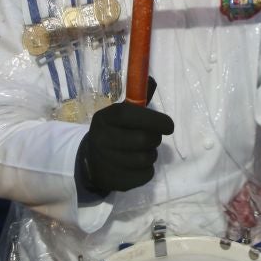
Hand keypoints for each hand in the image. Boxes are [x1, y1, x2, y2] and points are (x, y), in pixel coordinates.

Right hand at [75, 81, 173, 195]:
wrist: (91, 159)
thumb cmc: (113, 131)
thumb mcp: (121, 113)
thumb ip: (138, 99)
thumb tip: (151, 79)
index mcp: (105, 118)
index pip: (131, 116)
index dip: (155, 120)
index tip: (169, 126)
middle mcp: (102, 139)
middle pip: (143, 140)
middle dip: (155, 139)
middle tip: (153, 138)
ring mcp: (106, 161)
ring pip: (145, 159)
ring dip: (151, 155)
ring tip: (144, 151)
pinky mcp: (115, 181)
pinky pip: (145, 175)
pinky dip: (147, 170)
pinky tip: (138, 165)